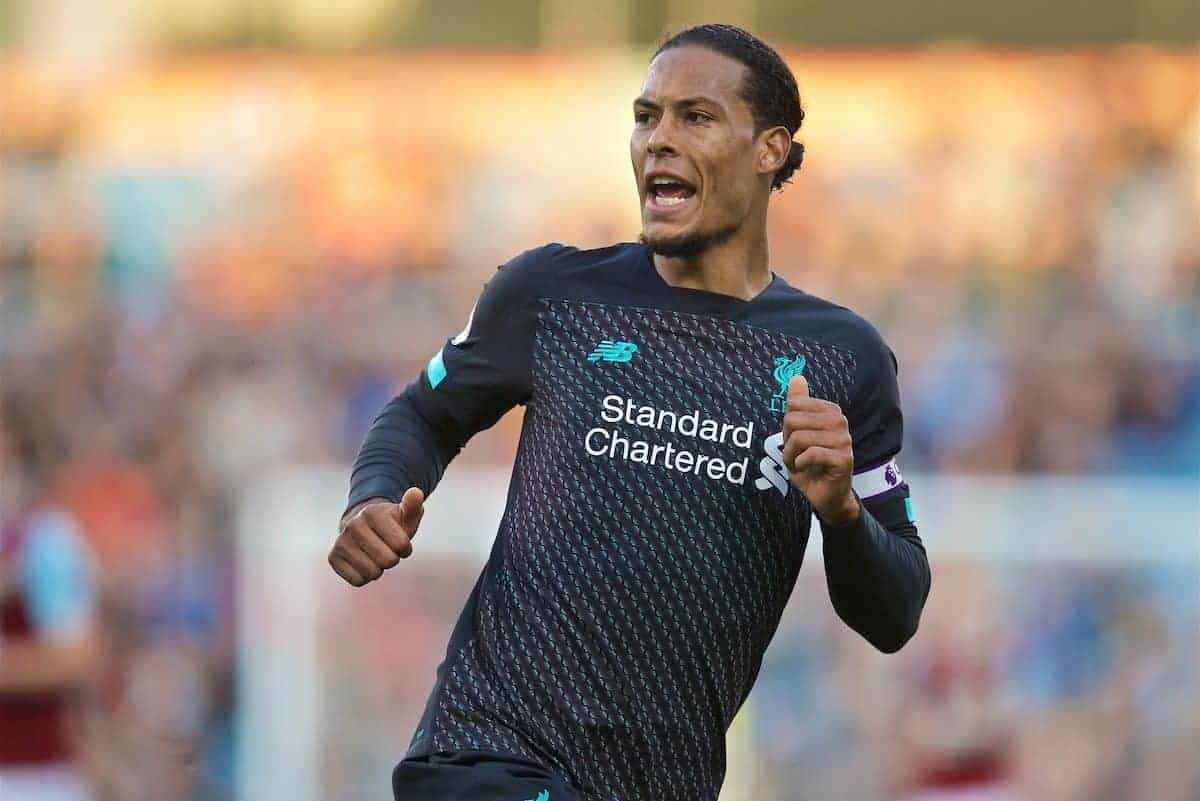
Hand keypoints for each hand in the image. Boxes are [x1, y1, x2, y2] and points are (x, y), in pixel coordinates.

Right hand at [328, 487, 424, 585]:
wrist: (365, 528)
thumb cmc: (392, 524)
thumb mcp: (405, 514)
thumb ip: (413, 505)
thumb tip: (416, 492)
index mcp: (372, 512)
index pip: (401, 545)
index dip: (405, 548)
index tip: (399, 541)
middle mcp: (353, 525)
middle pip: (388, 561)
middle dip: (393, 559)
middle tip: (387, 549)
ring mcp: (340, 541)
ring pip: (372, 573)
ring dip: (379, 569)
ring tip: (375, 555)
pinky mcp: (333, 558)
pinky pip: (357, 581)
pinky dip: (365, 577)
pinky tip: (363, 563)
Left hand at [782, 376, 859, 525]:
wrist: (825, 494)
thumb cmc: (810, 463)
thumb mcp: (797, 432)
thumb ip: (797, 404)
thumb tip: (796, 377)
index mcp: (830, 411)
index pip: (793, 407)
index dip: (787, 427)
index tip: (794, 440)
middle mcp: (840, 422)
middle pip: (793, 420)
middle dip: (787, 441)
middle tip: (795, 454)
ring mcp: (844, 440)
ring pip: (800, 438)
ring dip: (791, 456)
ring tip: (799, 463)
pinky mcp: (844, 459)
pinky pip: (810, 454)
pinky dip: (800, 464)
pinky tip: (805, 469)